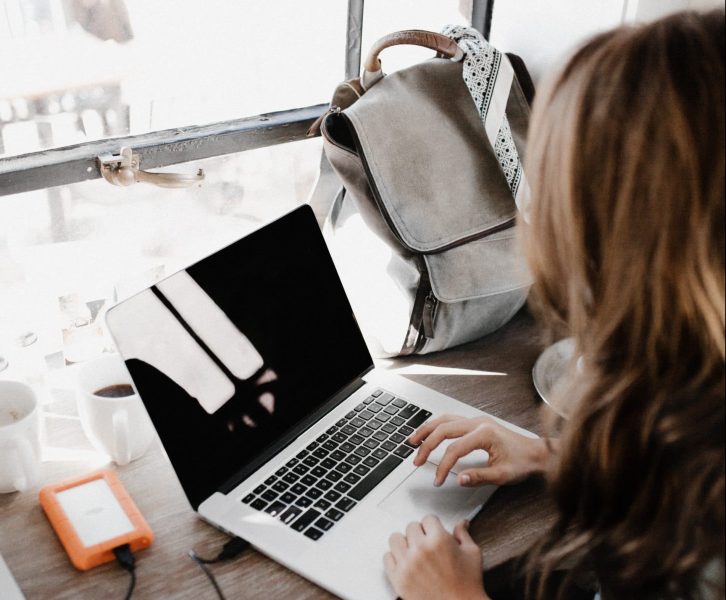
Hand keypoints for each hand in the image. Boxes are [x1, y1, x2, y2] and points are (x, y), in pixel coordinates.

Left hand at [384, 515, 488, 599]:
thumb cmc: (468, 584)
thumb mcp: (472, 554)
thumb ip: (463, 534)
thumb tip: (460, 523)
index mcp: (439, 540)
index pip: (428, 518)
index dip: (433, 525)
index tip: (434, 532)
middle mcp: (421, 549)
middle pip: (411, 526)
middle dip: (420, 533)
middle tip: (427, 544)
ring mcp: (407, 564)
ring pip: (395, 538)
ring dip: (404, 543)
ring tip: (413, 551)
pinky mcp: (398, 578)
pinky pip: (387, 557)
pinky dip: (394, 558)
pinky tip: (405, 563)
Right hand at [409, 415, 551, 486]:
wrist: (537, 453)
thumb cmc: (523, 463)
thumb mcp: (502, 475)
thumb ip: (479, 477)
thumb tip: (459, 479)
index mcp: (484, 434)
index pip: (454, 449)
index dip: (443, 466)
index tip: (438, 480)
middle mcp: (478, 423)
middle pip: (444, 429)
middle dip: (427, 445)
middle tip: (416, 460)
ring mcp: (477, 420)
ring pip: (445, 419)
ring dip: (427, 429)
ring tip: (413, 441)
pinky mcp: (476, 423)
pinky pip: (451, 419)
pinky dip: (437, 426)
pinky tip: (429, 433)